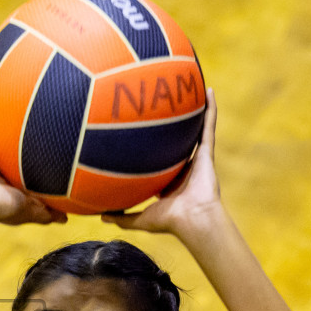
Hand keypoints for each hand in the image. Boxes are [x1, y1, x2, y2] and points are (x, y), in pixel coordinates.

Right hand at [0, 87, 67, 227]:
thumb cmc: (2, 208)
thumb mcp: (30, 210)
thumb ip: (47, 212)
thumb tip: (66, 219)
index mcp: (4, 180)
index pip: (16, 164)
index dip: (24, 155)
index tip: (38, 142)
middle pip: (1, 144)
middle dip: (7, 131)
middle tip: (20, 112)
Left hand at [102, 87, 222, 237]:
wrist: (192, 219)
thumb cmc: (169, 221)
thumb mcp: (140, 219)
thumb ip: (122, 217)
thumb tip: (100, 216)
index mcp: (171, 181)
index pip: (162, 160)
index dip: (154, 150)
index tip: (142, 136)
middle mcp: (185, 167)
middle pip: (178, 141)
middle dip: (173, 126)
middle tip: (163, 106)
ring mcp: (197, 158)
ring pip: (196, 129)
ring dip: (195, 111)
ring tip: (191, 89)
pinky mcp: (208, 153)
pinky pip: (209, 126)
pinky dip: (210, 109)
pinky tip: (208, 91)